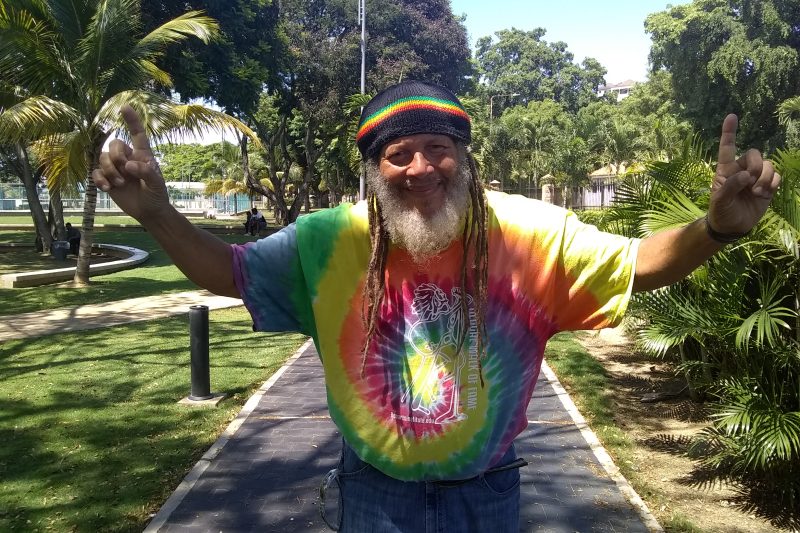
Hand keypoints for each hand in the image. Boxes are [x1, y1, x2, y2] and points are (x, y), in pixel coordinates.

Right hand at [92, 106, 170, 221]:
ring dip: (109, 171)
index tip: (125, 107)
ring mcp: (116, 168)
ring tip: (120, 184)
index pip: (137, 134)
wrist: (149, 212)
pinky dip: (99, 179)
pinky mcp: (107, 179)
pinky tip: (107, 188)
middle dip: (116, 156)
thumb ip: (147, 173)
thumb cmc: (157, 195)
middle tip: (125, 172)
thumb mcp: (157, 185)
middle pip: (114, 144)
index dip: (132, 120)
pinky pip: (96, 172)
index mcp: (143, 155)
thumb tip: (129, 165)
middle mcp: (128, 158)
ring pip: (103, 157)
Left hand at [708, 114, 780, 233]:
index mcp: (726, 169)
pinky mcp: (768, 185)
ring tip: (755, 193)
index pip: (727, 148)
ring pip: (768, 164)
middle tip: (749, 183)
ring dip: (764, 179)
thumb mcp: (720, 201)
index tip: (731, 116)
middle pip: (755, 154)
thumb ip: (730, 187)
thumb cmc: (722, 212)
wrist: (733, 226)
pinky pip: (777, 176)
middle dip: (755, 167)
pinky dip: (772, 184)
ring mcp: (756, 176)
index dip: (729, 132)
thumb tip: (746, 175)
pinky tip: (764, 195)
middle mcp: (741, 169)